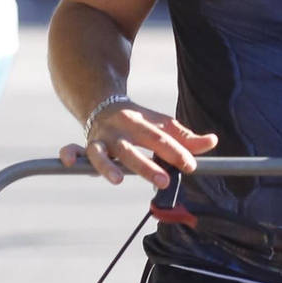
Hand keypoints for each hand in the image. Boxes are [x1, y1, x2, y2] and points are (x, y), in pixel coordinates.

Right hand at [59, 99, 216, 188]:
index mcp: (140, 123)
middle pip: (133, 149)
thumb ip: (185, 137)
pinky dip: (69, 155)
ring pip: (101, 154)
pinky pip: (74, 151)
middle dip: (148, 166)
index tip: (191, 165)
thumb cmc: (139, 121)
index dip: (177, 152)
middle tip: (165, 181)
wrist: (102, 101)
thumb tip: (212, 142)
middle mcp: (119, 131)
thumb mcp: (162, 124)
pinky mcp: (85, 147)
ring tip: (119, 181)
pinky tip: (70, 164)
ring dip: (108, 167)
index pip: (160, 138)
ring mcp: (100, 139)